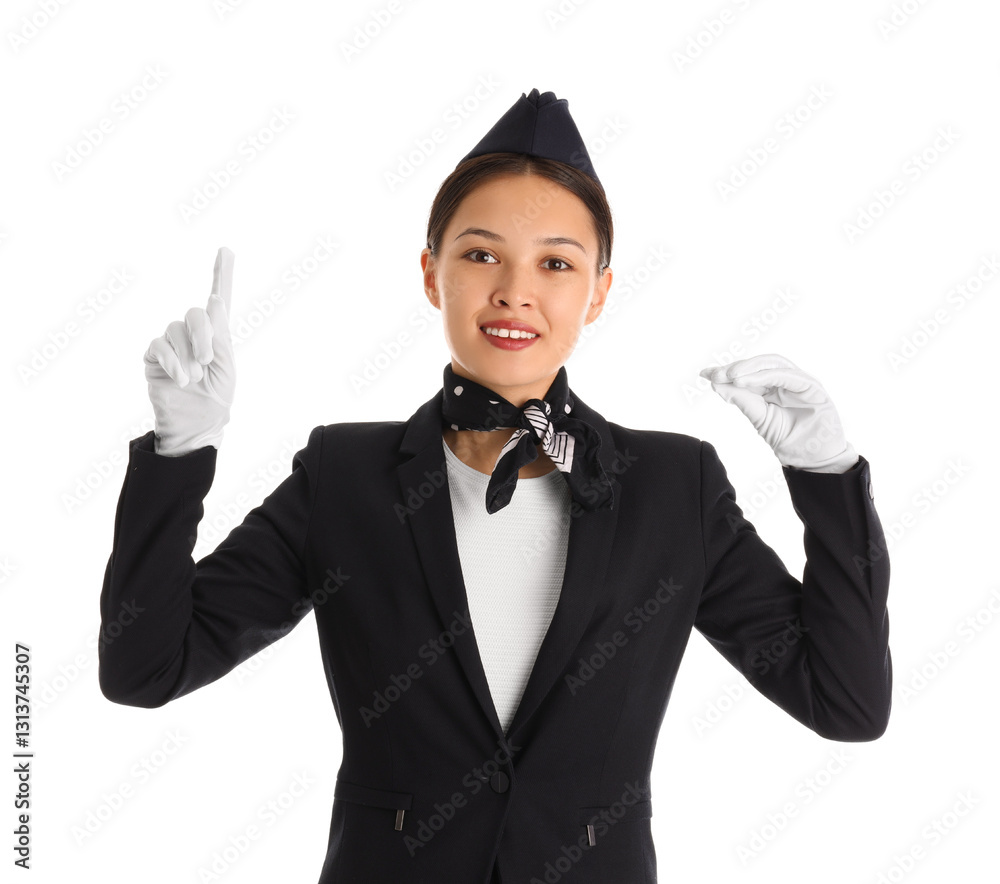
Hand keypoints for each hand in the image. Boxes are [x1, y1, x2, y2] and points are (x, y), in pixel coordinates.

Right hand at [143, 247, 235, 456]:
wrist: (198, 423)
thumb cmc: (217, 397)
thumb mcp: (226, 367)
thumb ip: (220, 336)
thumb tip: (213, 301)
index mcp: (217, 335)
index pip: (219, 299)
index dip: (222, 274)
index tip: (226, 250)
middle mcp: (193, 334)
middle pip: (195, 314)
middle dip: (204, 335)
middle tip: (208, 360)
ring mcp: (172, 343)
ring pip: (176, 331)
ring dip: (187, 355)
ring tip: (194, 378)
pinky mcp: (154, 356)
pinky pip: (159, 346)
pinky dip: (172, 361)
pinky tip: (181, 378)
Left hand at [699, 354, 857, 472]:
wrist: (813, 461)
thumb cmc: (789, 441)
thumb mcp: (759, 418)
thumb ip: (741, 399)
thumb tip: (716, 384)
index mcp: (772, 387)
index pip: (749, 373)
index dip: (727, 372)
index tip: (705, 374)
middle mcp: (786, 381)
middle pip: (759, 364)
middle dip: (736, 368)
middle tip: (715, 374)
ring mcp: (800, 382)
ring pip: (772, 364)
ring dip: (749, 368)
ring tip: (730, 376)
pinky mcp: (813, 387)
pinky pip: (788, 375)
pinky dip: (765, 376)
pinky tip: (744, 381)